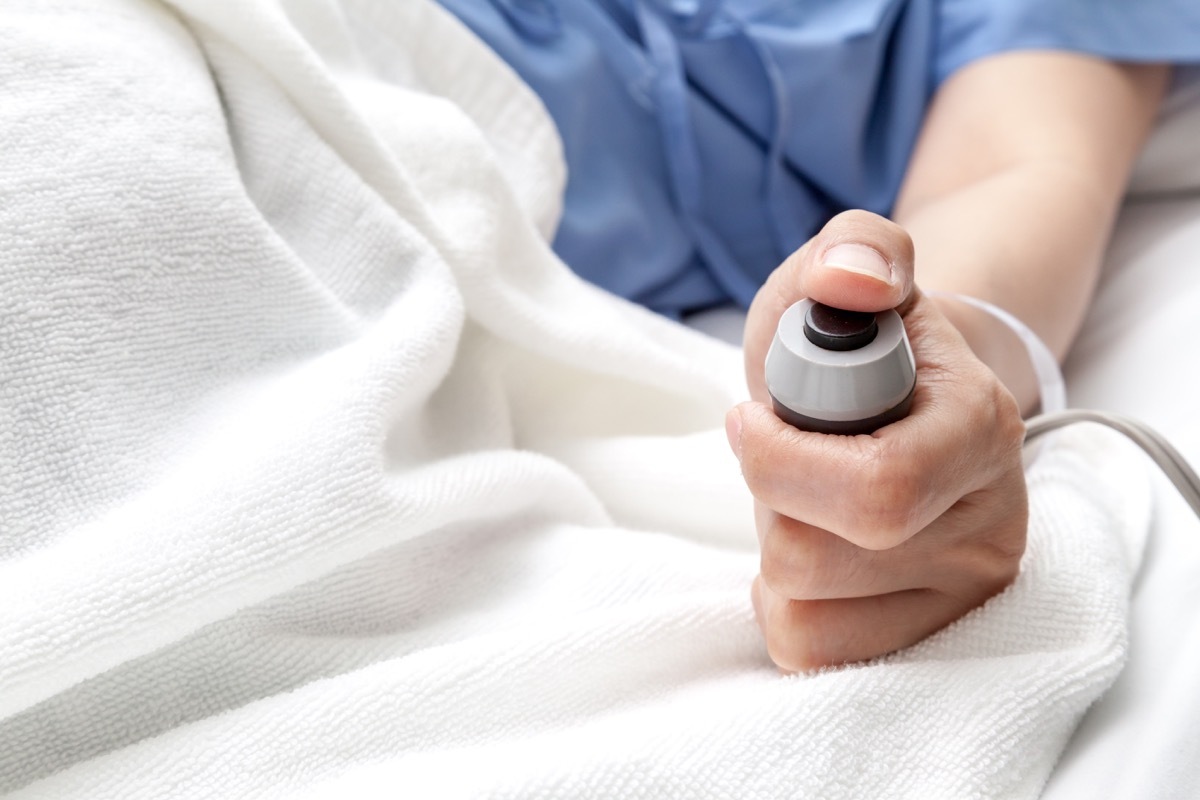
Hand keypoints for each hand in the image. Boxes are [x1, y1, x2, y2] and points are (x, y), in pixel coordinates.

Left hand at [729, 210, 1027, 670]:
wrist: (902, 400)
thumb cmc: (862, 340)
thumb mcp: (848, 267)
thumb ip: (854, 248)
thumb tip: (851, 282)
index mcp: (981, 429)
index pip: (876, 490)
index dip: (778, 460)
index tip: (749, 418)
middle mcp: (991, 526)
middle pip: (815, 557)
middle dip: (768, 501)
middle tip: (786, 460)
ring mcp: (963, 593)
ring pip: (801, 608)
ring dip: (773, 547)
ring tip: (809, 501)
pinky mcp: (925, 639)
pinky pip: (807, 649)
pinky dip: (781, 602)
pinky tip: (810, 551)